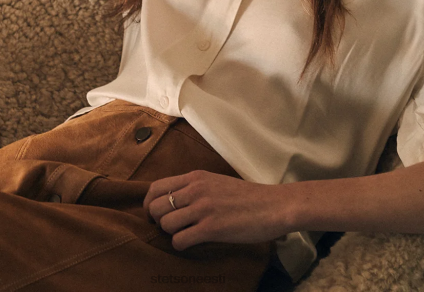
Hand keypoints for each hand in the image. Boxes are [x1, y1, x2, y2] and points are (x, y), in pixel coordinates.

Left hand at [142, 169, 286, 249]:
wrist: (273, 205)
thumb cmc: (247, 197)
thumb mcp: (216, 182)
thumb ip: (195, 187)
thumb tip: (174, 201)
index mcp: (196, 177)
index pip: (156, 187)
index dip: (150, 204)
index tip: (155, 214)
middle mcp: (195, 189)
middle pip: (156, 206)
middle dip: (157, 221)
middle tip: (169, 228)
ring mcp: (202, 208)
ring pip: (165, 224)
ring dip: (170, 234)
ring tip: (183, 235)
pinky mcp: (211, 228)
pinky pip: (180, 240)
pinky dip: (181, 245)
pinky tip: (192, 243)